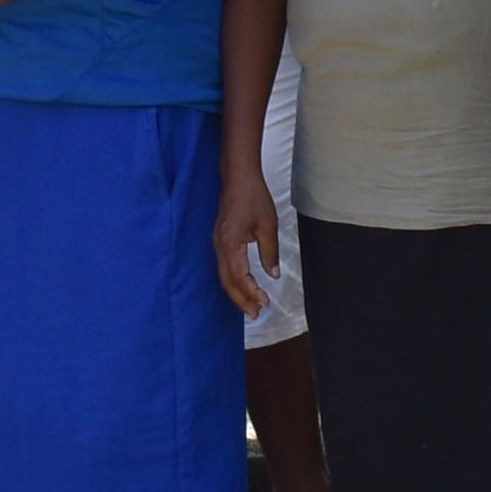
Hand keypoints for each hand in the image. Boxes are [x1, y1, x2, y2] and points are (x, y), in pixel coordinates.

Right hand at [214, 168, 283, 317]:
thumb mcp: (268, 226)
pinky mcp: (219, 240)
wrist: (238, 177)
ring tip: (250, 306)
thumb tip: (273, 274)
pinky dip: (233, 280)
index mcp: (231, 244)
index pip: (240, 277)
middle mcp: (220, 246)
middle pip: (227, 282)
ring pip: (224, 276)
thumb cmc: (253, 197)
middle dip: (241, 300)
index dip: (252, 293)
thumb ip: (270, 253)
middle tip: (255, 314)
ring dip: (236, 292)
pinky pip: (223, 266)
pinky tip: (242, 285)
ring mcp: (217, 243)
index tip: (265, 302)